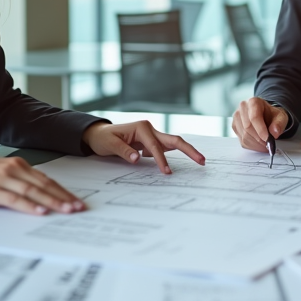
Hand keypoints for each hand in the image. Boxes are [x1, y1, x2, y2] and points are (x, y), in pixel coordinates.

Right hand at [0, 154, 84, 214]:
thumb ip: (17, 180)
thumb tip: (37, 194)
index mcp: (17, 165)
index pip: (46, 179)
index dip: (63, 190)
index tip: (76, 200)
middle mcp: (12, 169)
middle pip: (44, 185)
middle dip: (64, 197)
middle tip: (79, 208)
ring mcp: (2, 179)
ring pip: (33, 192)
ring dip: (53, 202)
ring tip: (67, 210)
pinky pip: (14, 199)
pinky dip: (29, 206)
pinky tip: (41, 211)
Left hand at [83, 121, 205, 174]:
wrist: (98, 134)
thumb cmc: (103, 138)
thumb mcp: (109, 144)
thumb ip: (124, 151)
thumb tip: (138, 159)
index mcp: (141, 128)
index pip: (155, 146)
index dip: (161, 160)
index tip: (167, 172)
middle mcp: (149, 129)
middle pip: (173, 140)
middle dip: (189, 150)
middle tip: (201, 160)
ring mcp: (152, 135)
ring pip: (173, 144)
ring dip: (187, 151)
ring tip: (200, 161)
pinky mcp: (152, 142)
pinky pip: (166, 149)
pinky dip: (177, 155)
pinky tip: (188, 160)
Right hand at [232, 97, 290, 151]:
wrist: (266, 115)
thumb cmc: (271, 115)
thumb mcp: (280, 117)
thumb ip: (279, 124)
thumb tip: (274, 133)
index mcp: (253, 102)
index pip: (254, 117)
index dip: (261, 130)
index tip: (268, 139)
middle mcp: (242, 108)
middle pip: (247, 127)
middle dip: (259, 139)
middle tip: (269, 144)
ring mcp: (237, 117)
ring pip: (244, 135)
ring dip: (256, 144)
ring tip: (265, 145)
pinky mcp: (235, 127)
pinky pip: (242, 140)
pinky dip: (252, 146)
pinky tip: (259, 145)